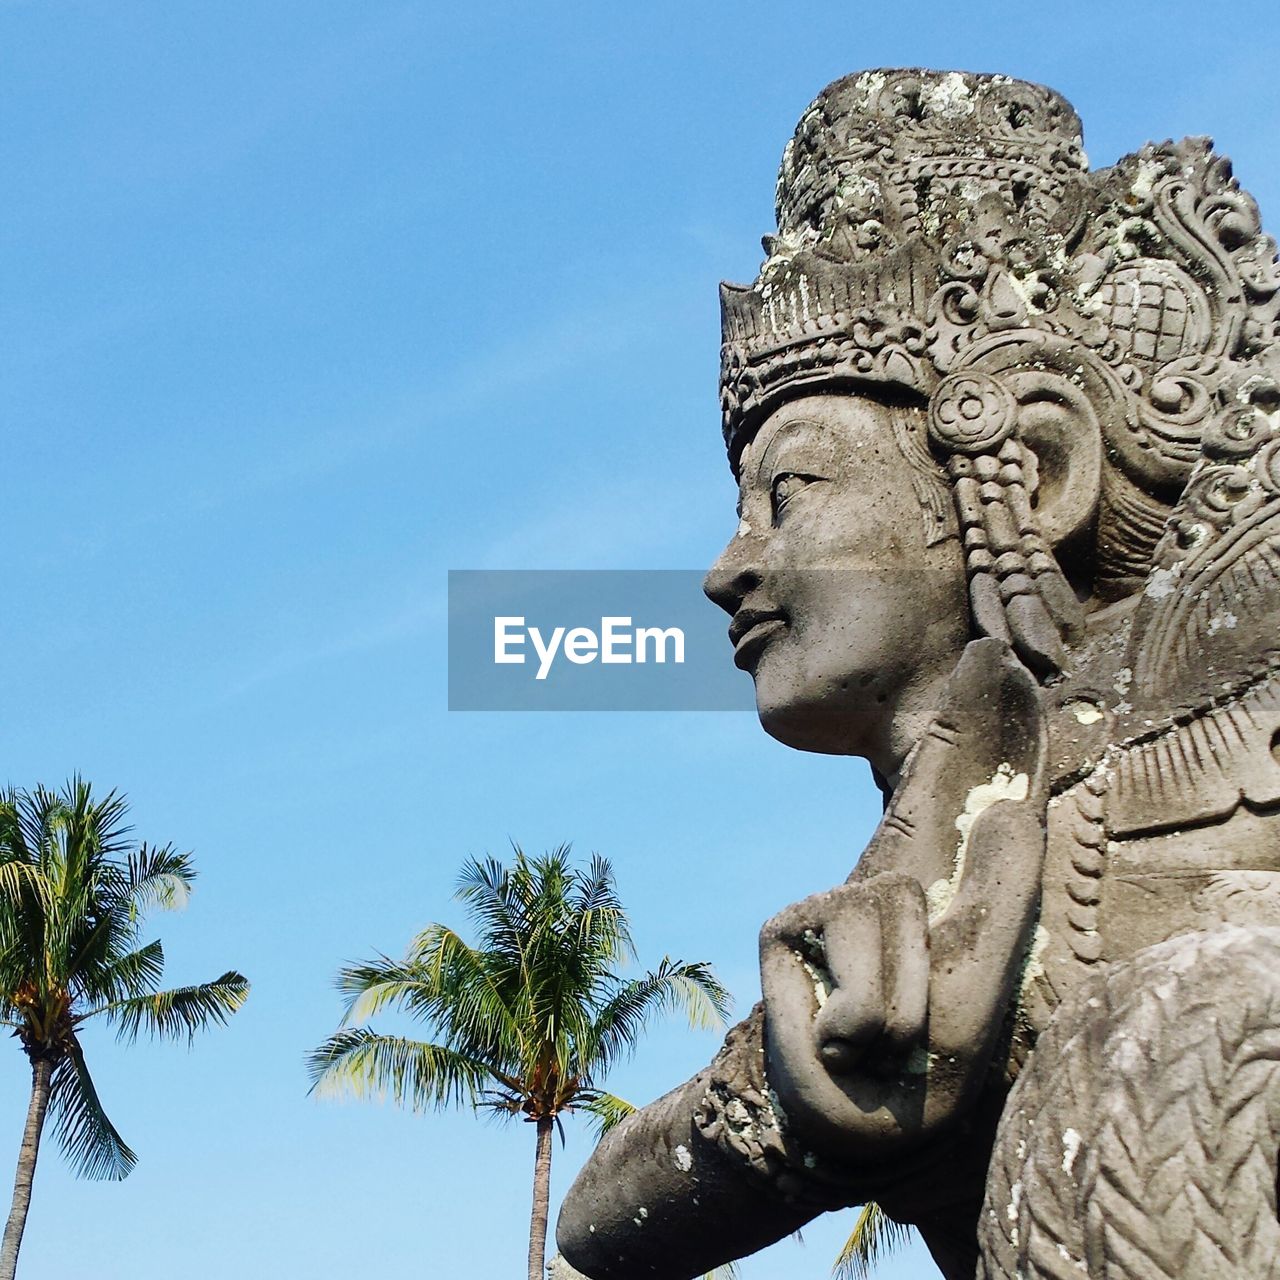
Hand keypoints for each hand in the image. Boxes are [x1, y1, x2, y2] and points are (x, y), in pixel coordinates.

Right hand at [759, 639, 1046, 1159]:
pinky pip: (855, 947)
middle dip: (973, 715)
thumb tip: (1016, 810)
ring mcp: (839, 897)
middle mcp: (896, 878)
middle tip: (996, 650)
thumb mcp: (981, 986)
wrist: (846, 1126)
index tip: (998, 660)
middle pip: (937, 784)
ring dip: (912, 999)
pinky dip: (869, 1012)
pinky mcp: (789, 921)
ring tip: (894, 1039)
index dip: (986, 728)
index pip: (968, 796)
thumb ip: (999, 901)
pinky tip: (847, 1038)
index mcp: (948, 890)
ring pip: (897, 912)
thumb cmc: (924, 1063)